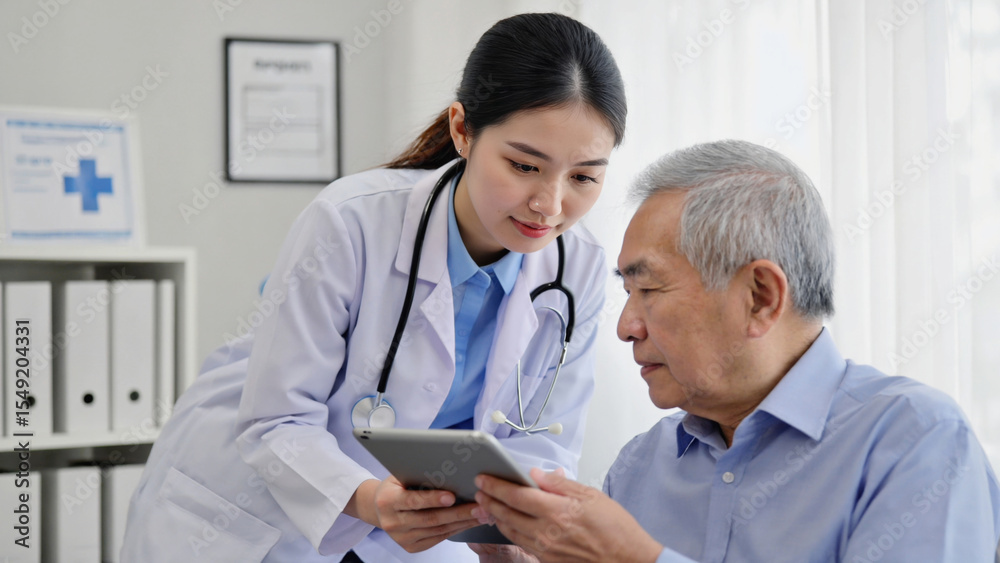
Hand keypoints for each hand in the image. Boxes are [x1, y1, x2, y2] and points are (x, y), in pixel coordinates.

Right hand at [348, 476, 480, 552]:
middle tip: (479, 506)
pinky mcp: (411, 547)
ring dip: (463, 522)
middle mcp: (393, 522)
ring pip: (438, 530)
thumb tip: (448, 470)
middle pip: (430, 519)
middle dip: (458, 513)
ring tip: (481, 514)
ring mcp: (402, 538)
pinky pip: (438, 538)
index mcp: (388, 501)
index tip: (452, 496)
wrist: (379, 508)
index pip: (413, 501)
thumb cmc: (396, 486)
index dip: (433, 499)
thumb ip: (419, 475)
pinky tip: (469, 522)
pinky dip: (456, 529)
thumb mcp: (400, 476)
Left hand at [473, 468, 661, 562]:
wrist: (628, 561)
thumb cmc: (616, 529)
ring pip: (510, 530)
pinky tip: (508, 523)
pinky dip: (510, 531)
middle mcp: (547, 532)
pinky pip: (522, 543)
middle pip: (507, 513)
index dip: (496, 485)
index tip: (484, 478)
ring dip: (496, 516)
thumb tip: (536, 473)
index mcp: (558, 511)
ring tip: (488, 504)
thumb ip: (560, 484)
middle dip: (489, 500)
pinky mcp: (547, 561)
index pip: (516, 494)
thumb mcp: (591, 495)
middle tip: (479, 490)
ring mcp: (545, 549)